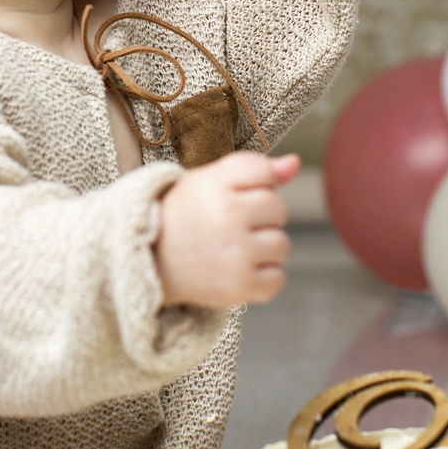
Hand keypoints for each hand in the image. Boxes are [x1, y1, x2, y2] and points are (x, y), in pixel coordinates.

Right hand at [154, 151, 300, 308]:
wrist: (151, 259)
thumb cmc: (188, 213)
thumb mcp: (210, 179)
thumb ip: (254, 167)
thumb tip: (296, 162)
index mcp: (215, 185)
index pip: (265, 173)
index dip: (257, 183)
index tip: (235, 194)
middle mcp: (225, 217)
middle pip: (278, 209)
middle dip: (262, 216)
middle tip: (231, 224)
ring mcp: (234, 254)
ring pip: (282, 244)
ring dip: (265, 247)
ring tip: (234, 247)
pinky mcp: (238, 286)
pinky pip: (278, 278)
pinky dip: (264, 277)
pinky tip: (239, 268)